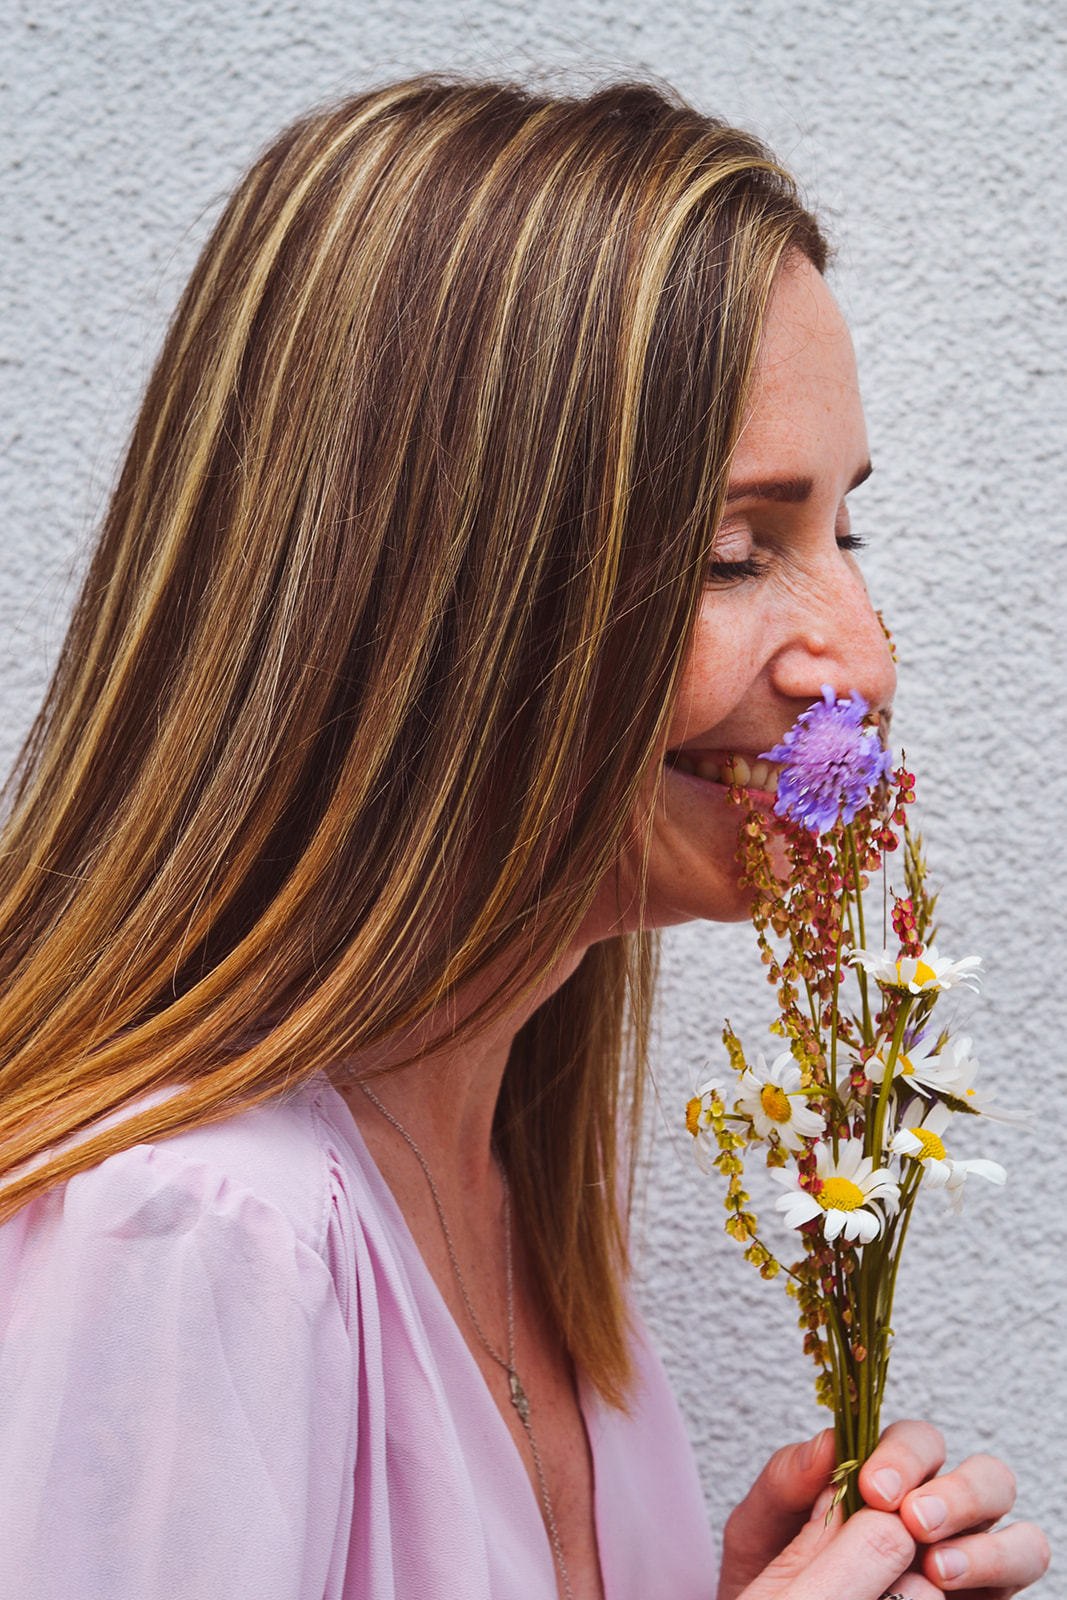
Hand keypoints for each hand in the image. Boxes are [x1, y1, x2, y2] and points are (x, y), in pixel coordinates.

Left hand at [717, 1421, 1048, 1599]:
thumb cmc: (770, 1578)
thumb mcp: (761, 1531)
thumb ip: (784, 1483)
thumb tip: (826, 1445)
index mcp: (891, 1476)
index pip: (918, 1442)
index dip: (903, 1455)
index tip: (874, 1486)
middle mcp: (942, 1508)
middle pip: (983, 1474)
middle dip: (954, 1492)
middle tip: (911, 1521)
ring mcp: (972, 1554)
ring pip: (1012, 1523)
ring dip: (984, 1539)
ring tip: (935, 1566)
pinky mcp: (987, 1595)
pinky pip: (1018, 1573)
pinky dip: (995, 1570)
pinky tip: (946, 1585)